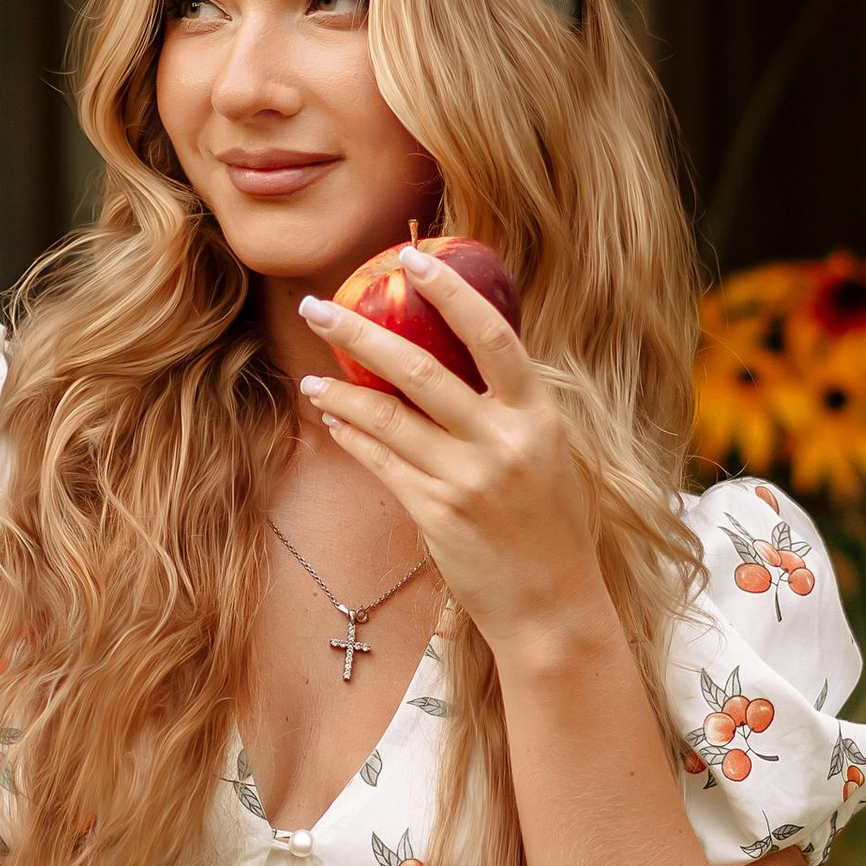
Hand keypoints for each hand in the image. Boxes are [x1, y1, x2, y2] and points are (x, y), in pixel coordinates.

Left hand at [300, 250, 609, 668]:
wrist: (553, 604)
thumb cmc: (555, 524)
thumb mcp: (555, 453)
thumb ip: (518, 405)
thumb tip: (467, 352)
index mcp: (538, 416)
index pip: (492, 337)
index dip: (450, 294)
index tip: (411, 260)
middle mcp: (502, 443)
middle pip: (421, 370)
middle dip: (360, 333)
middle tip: (317, 306)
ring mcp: (465, 480)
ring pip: (387, 419)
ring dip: (340, 391)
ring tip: (310, 372)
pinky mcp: (435, 514)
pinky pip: (382, 463)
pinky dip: (354, 436)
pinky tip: (332, 418)